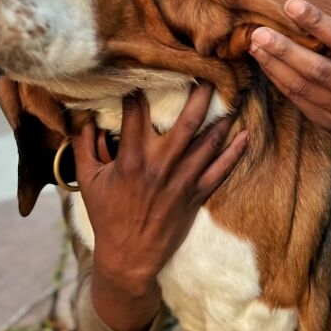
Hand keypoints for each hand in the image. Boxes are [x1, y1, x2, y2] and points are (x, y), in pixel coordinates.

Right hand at [71, 82, 248, 330]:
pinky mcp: (195, 196)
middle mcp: (160, 165)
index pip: (137, 113)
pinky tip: (245, 135)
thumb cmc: (106, 216)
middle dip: (200, 94)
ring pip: (208, 142)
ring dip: (222, 117)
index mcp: (131, 158)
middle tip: (209, 71)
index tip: (147, 72)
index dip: (140, 90)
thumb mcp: (87, 180)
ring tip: (231, 94)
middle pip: (186, 121)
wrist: (128, 258)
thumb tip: (84, 119)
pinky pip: (220, 171)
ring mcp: (181, 181)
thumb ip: (84, 146)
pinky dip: (234, 153)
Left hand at [249, 0, 330, 134]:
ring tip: (256, 45)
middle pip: (319, 70)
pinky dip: (279, 79)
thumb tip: (301, 11)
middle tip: (260, 32)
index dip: (318, 22)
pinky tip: (266, 63)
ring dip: (275, 65)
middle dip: (285, 50)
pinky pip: (298, 100)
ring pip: (303, 88)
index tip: (291, 4)